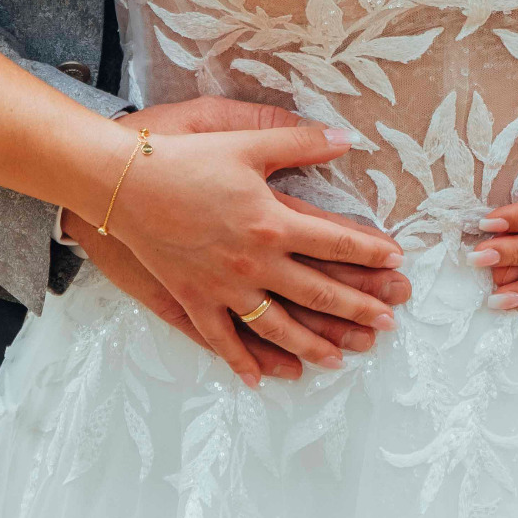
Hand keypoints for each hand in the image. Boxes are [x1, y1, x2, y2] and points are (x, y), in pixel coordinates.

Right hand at [61, 101, 410, 381]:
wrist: (121, 183)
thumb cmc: (183, 157)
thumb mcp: (244, 142)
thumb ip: (298, 141)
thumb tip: (347, 138)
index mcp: (272, 220)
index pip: (334, 241)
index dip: (369, 252)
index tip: (396, 262)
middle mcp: (254, 261)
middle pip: (317, 292)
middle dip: (357, 308)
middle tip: (389, 322)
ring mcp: (223, 287)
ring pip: (278, 327)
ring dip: (313, 344)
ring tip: (341, 359)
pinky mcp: (193, 299)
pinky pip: (222, 339)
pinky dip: (243, 361)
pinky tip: (263, 379)